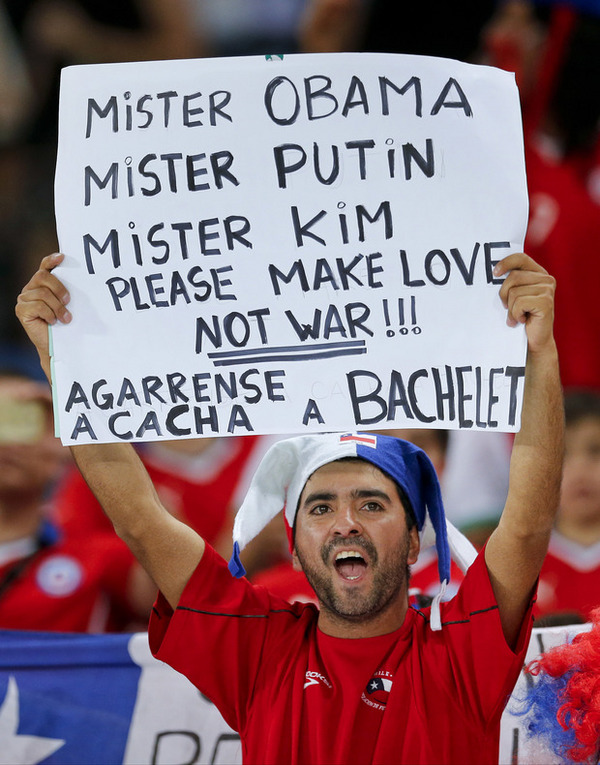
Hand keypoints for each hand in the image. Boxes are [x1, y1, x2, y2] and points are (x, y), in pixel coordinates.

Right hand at [15, 253, 71, 379]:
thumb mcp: (70, 305)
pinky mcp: (21, 310)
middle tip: (69, 301)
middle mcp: (31, 288)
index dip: (51, 260)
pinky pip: (37, 306)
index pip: (45, 266)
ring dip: (57, 307)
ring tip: (66, 318)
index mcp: (43, 283)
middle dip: (59, 288)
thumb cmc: (66, 324)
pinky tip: (53, 322)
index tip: (62, 258)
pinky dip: (49, 314)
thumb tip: (86, 281)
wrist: (58, 345)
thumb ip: (69, 292)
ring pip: (42, 293)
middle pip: (42, 276)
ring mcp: (24, 298)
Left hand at [495, 252, 555, 354]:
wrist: (535, 340)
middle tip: (508, 307)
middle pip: (513, 277)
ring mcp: (547, 290)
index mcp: (539, 274)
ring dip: (511, 308)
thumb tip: (494, 272)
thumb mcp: (516, 296)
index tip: (495, 273)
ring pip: (514, 292)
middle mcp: (546, 279)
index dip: (506, 263)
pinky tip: (522, 320)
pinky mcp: (545, 302)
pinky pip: (519, 303)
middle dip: (504, 294)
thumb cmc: (523, 317)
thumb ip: (511, 282)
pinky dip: (515, 315)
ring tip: (517, 316)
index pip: (520, 258)